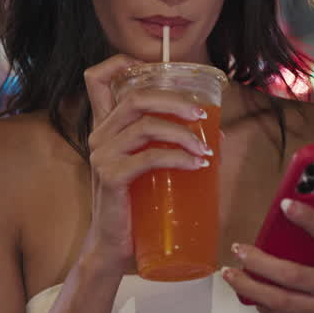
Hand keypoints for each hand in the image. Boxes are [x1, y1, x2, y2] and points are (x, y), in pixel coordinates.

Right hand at [82, 54, 215, 276]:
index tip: (157, 67)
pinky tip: (197, 164)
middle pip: (135, 96)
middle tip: (202, 115)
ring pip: (146, 125)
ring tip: (206, 148)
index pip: (96, 80)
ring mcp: (102, 155)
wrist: (113, 249)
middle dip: (175, 100)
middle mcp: (99, 136)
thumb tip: (217, 135)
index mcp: (106, 128)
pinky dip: (178, 157)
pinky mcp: (111, 177)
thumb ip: (173, 146)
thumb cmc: (136, 206)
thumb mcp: (151, 168)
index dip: (121, 63)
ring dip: (183, 133)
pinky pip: (149, 157)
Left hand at [224, 200, 313, 312]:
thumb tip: (281, 226)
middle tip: (239, 250)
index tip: (285, 204)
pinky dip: (263, 306)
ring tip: (231, 275)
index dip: (309, 220)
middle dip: (259, 262)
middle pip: (293, 274)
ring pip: (281, 300)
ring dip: (250, 287)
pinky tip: (250, 295)